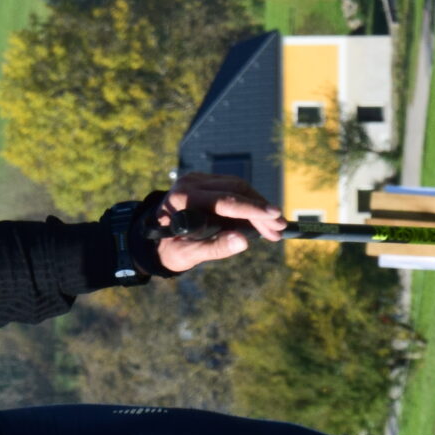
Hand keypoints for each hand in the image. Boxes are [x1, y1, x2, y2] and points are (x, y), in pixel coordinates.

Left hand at [152, 173, 286, 271]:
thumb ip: (214, 248)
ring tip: (275, 228)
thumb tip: (243, 242)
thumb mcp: (189, 255)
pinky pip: (234, 188)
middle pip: (235, 191)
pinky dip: (250, 203)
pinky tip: (262, 219)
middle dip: (260, 211)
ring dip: (259, 206)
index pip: (225, 201)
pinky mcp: (206, 181)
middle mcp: (190, 183)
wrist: (155, 240)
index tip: (274, 218)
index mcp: (183, 199)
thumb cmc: (170, 250)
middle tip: (280, 229)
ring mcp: (198, 179)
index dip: (252, 210)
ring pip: (238, 187)